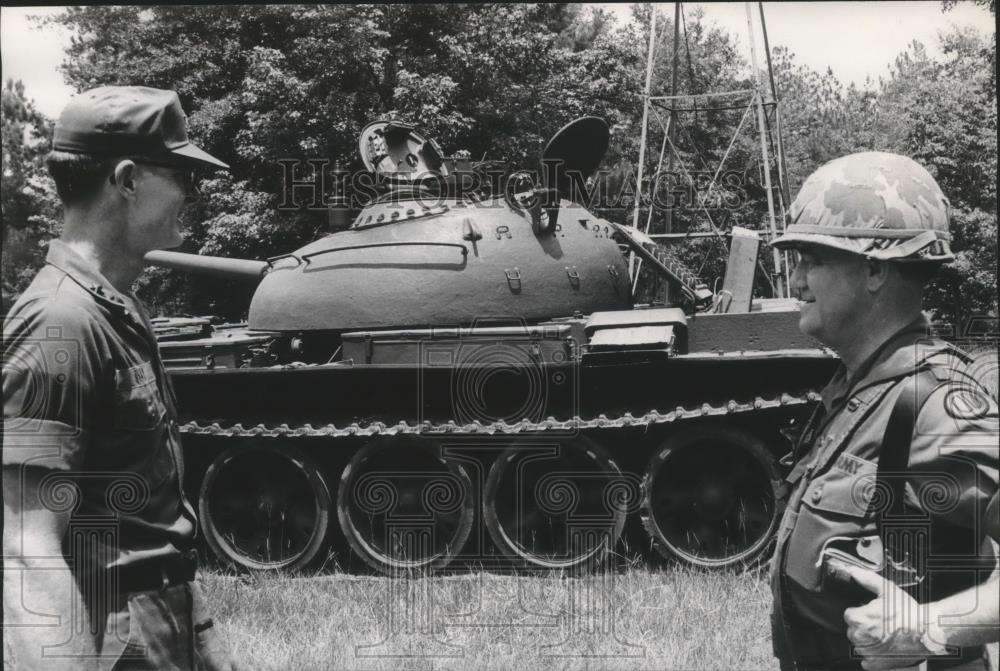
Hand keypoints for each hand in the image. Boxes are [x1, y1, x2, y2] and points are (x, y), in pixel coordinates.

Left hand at [830, 558, 944, 670]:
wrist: (927, 633)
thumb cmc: (908, 613)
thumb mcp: (887, 590)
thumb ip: (866, 579)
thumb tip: (853, 572)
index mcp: (858, 619)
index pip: (849, 615)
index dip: (861, 613)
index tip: (872, 614)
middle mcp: (859, 637)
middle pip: (854, 630)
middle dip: (864, 627)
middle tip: (881, 624)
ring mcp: (867, 652)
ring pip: (860, 645)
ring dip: (869, 641)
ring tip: (886, 635)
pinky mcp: (875, 664)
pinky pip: (867, 660)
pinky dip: (874, 656)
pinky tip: (886, 648)